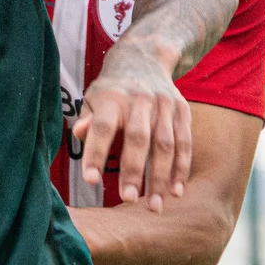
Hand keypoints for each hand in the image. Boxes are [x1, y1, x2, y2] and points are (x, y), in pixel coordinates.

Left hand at [72, 48, 190, 212]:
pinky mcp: (182, 110)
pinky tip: (176, 191)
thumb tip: (80, 134)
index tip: (91, 181)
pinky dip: (181, 168)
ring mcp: (164, 104)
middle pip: (138, 138)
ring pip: (165, 144)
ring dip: (161, 177)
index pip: (102, 127)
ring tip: (154, 206)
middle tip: (129, 200)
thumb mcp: (93, 99)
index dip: (96, 153)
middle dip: (134, 170)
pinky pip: (184, 142)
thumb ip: (88, 120)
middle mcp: (139, 100)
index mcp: (111, 98)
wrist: (145, 58)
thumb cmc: (111, 90)